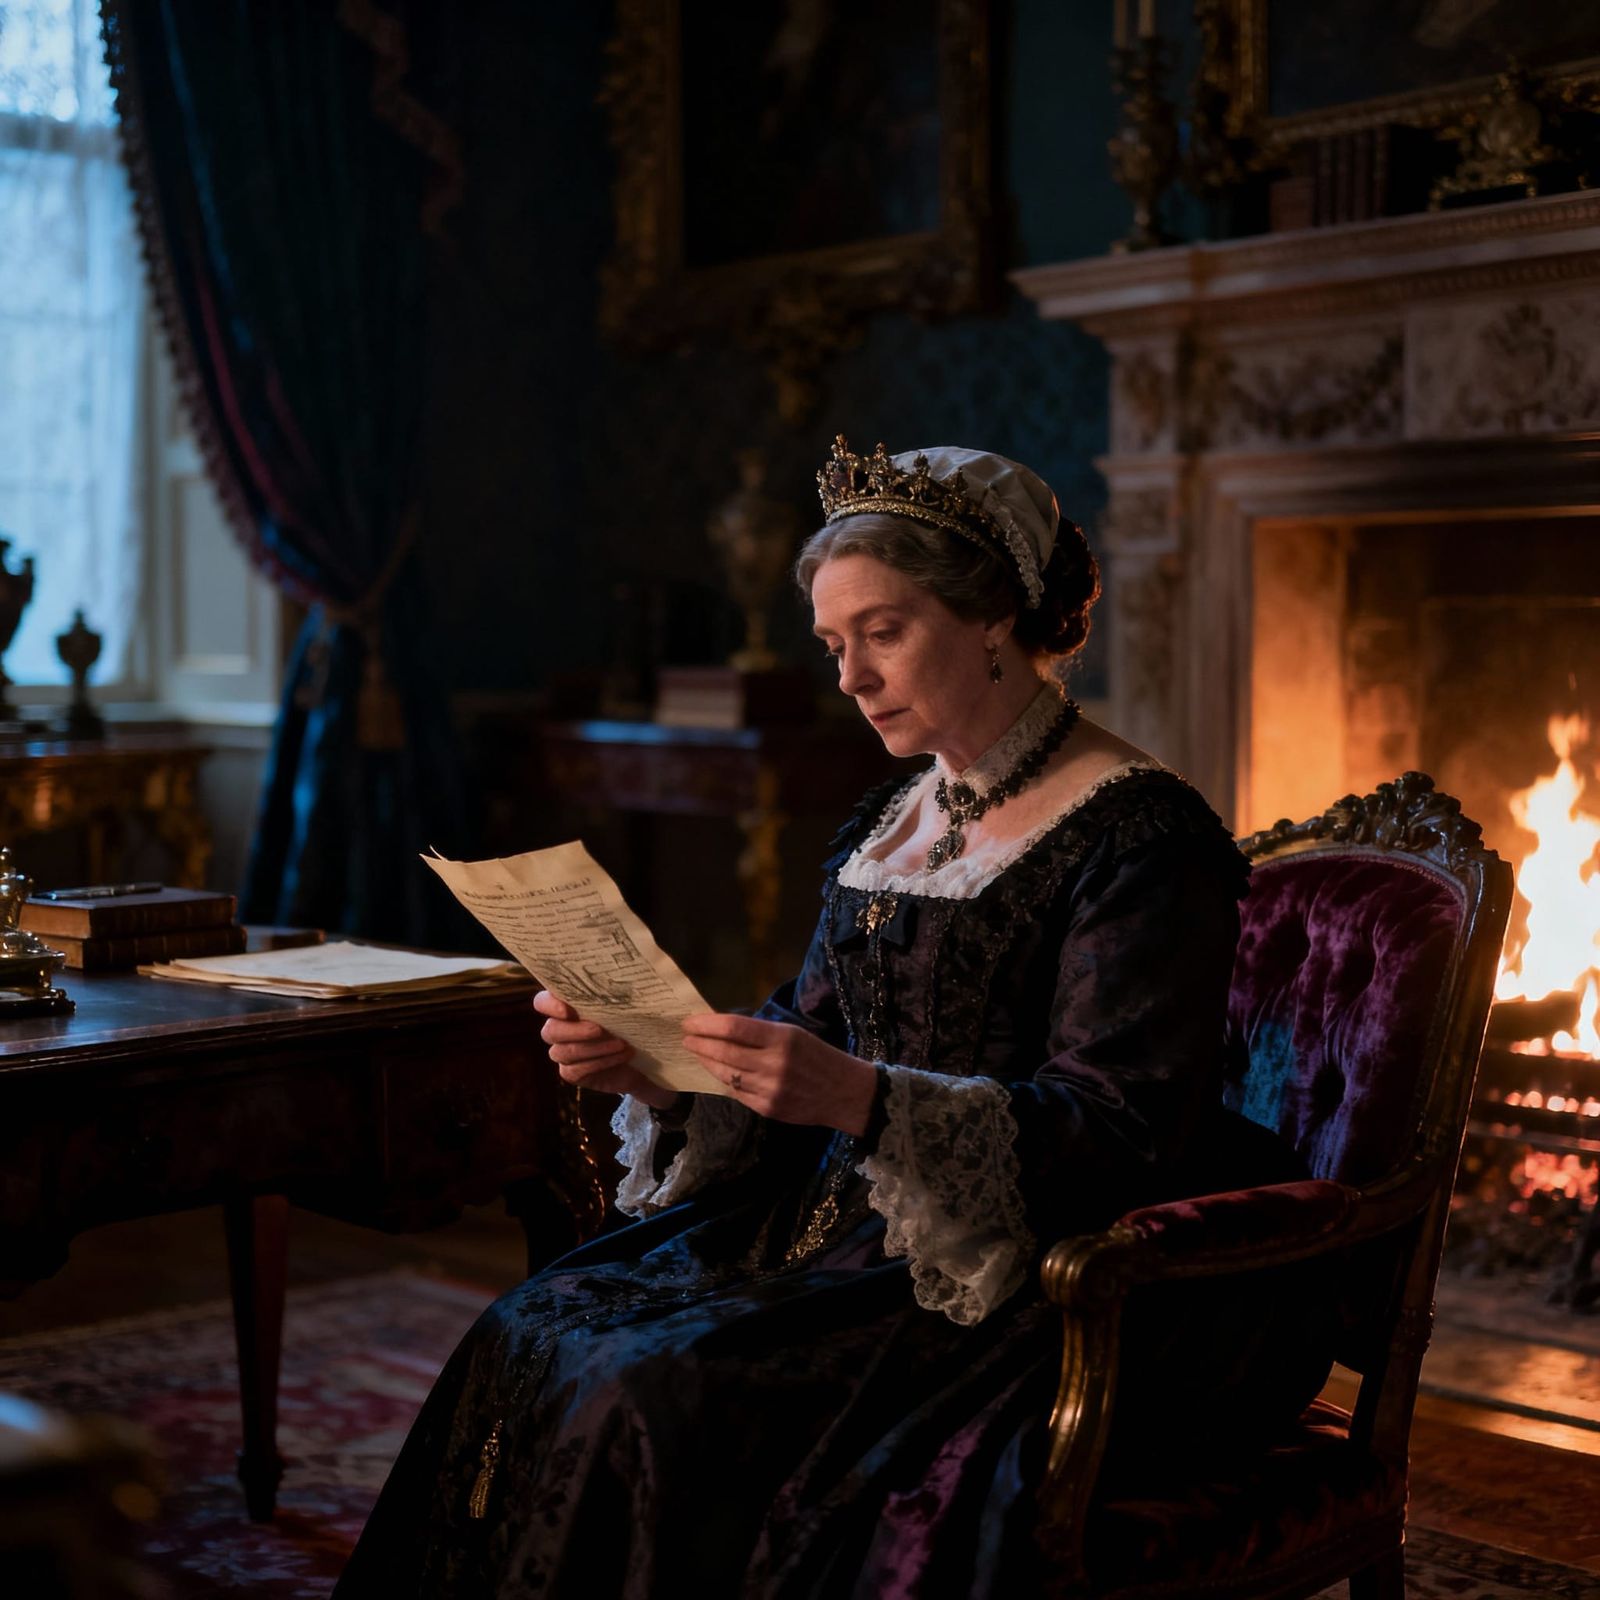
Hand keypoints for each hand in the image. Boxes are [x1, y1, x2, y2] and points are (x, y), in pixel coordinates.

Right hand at [534, 990, 681, 1111]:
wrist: (643, 1055)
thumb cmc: (630, 1021)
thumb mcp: (624, 1006)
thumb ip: (612, 995)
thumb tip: (619, 979)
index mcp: (564, 1006)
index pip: (542, 1002)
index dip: (549, 1005)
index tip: (568, 1010)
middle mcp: (558, 1029)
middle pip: (550, 1030)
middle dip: (575, 1031)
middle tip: (599, 1029)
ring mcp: (562, 1052)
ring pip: (564, 1052)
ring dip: (594, 1048)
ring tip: (621, 1044)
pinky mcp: (570, 1072)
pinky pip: (575, 1070)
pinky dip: (600, 1063)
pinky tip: (621, 1056)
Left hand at [680, 1013, 876, 1134]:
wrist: (844, 1093)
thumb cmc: (818, 1056)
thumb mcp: (794, 1034)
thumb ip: (761, 1032)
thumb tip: (723, 1028)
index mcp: (782, 1039)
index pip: (734, 1027)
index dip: (706, 1024)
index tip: (690, 1022)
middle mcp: (774, 1064)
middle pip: (724, 1052)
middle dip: (699, 1044)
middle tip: (685, 1037)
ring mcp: (769, 1089)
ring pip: (726, 1074)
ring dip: (706, 1062)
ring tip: (696, 1053)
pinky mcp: (767, 1108)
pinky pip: (737, 1092)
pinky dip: (725, 1080)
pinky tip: (718, 1071)